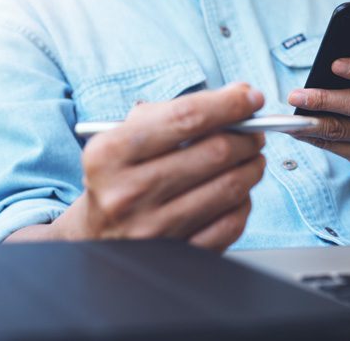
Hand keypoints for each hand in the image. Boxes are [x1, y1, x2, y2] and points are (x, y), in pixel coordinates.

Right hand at [7, 83, 265, 251]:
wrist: (95, 238)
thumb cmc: (119, 177)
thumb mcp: (125, 137)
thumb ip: (177, 112)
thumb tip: (240, 95)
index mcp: (111, 154)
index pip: (186, 117)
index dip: (229, 103)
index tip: (252, 97)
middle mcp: (129, 192)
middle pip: (216, 152)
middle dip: (248, 137)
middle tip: (254, 132)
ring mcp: (153, 228)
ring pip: (231, 187)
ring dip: (252, 167)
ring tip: (251, 158)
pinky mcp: (177, 254)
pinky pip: (231, 223)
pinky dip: (244, 202)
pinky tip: (238, 192)